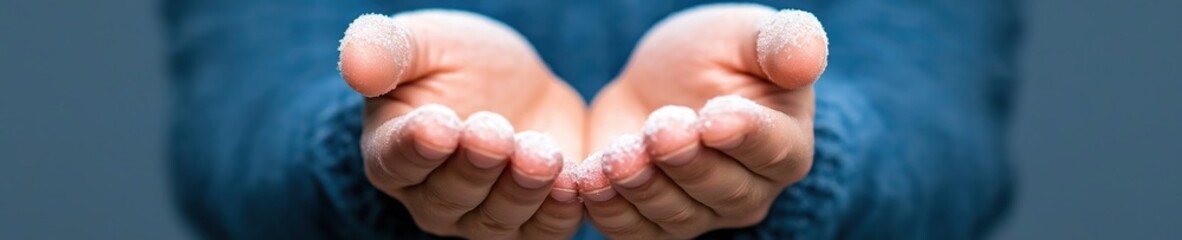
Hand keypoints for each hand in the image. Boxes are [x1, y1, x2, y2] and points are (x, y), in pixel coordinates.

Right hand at [338, 11, 585, 238]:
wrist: (518, 85)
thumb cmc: (455, 61)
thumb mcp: (423, 42)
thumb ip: (386, 50)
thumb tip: (355, 65)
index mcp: (391, 152)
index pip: (395, 160)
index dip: (416, 147)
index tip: (439, 125)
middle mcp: (432, 197)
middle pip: (448, 197)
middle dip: (474, 166)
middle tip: (496, 132)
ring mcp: (481, 217)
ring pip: (495, 221)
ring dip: (520, 190)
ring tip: (541, 153)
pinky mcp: (532, 221)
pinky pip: (542, 231)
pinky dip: (557, 212)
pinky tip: (571, 183)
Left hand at [578, 5, 827, 238]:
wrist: (661, 82)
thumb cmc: (718, 55)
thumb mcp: (747, 34)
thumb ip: (782, 42)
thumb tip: (807, 58)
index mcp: (785, 144)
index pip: (773, 150)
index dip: (744, 136)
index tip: (713, 117)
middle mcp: (748, 190)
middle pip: (722, 190)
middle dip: (686, 161)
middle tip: (660, 127)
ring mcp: (700, 213)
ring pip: (676, 215)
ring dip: (643, 187)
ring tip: (617, 154)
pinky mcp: (651, 221)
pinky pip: (633, 230)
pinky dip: (609, 209)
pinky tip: (587, 180)